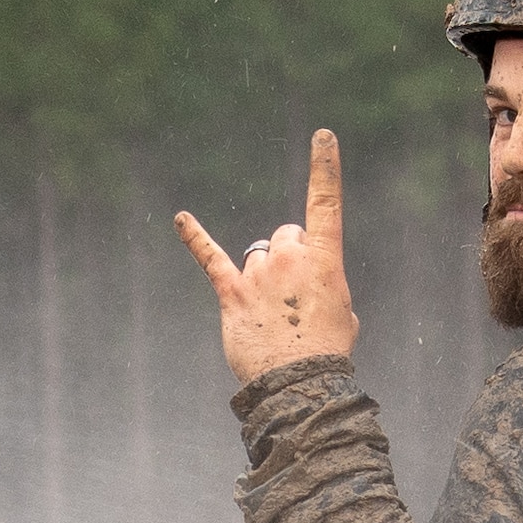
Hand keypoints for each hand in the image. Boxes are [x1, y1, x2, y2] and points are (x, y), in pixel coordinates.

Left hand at [176, 128, 359, 384]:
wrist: (300, 385)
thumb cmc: (326, 351)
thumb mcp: (341, 312)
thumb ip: (323, 286)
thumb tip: (303, 290)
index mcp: (324, 260)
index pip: (326, 204)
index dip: (325, 168)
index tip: (322, 137)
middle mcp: (290, 258)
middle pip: (285, 236)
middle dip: (290, 258)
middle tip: (295, 297)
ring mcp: (259, 275)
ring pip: (257, 256)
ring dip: (263, 275)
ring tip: (273, 312)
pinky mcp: (232, 293)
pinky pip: (211, 258)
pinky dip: (196, 238)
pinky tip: (181, 220)